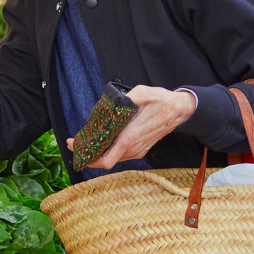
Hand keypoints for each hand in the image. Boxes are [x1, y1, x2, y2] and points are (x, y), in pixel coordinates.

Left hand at [66, 85, 196, 169]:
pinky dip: (108, 150)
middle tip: (73, 143)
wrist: (180, 109)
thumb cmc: (160, 101)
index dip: (88, 158)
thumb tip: (109, 105)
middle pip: (105, 160)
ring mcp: (138, 150)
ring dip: (98, 152)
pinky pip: (120, 154)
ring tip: (85, 141)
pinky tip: (102, 140)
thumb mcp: (140, 94)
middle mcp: (133, 148)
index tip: (75, 148)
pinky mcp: (141, 148)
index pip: (106, 160)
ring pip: (113, 157)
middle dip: (88, 153)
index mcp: (130, 138)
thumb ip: (123, 101)